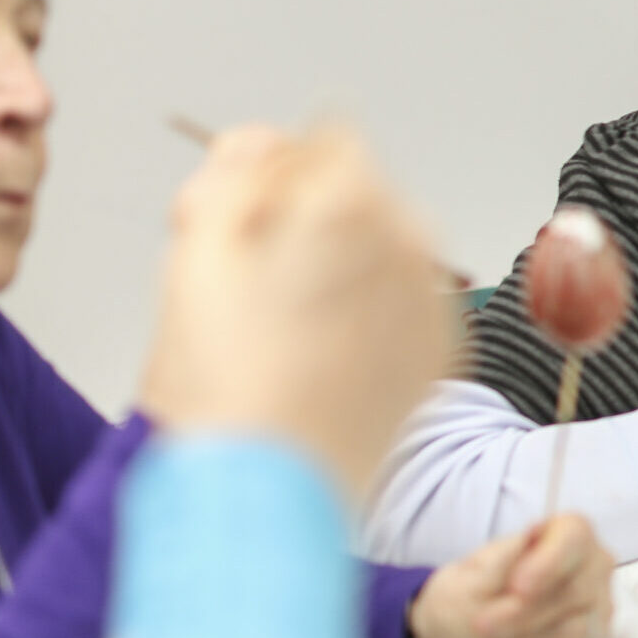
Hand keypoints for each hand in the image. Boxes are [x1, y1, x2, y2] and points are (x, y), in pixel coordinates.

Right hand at [136, 124, 456, 499]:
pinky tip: (318, 358)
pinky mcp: (441, 350)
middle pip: (354, 194)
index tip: (228, 225)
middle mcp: (411, 242)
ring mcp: (434, 298)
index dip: (263, 180)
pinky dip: (366, 315)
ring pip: (380, 247)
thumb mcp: (197, 252)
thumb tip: (256, 146)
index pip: (316, 141)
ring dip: (335, 267)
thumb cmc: (224, 385)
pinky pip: (401, 303)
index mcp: (352, 203)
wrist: (267, 496)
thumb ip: (232, 175)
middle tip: (243, 283)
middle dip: (301, 221)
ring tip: (278, 330)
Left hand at [409, 514, 614, 637]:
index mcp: (563, 536)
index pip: (576, 537)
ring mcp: (595, 616)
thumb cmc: (467, 598)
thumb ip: (500, 562)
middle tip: (482, 625)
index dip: (550, 562)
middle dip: (523, 614)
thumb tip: (531, 537)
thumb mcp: (467, 578)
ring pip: (579, 634)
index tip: (517, 587)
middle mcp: (590, 572)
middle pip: (577, 592)